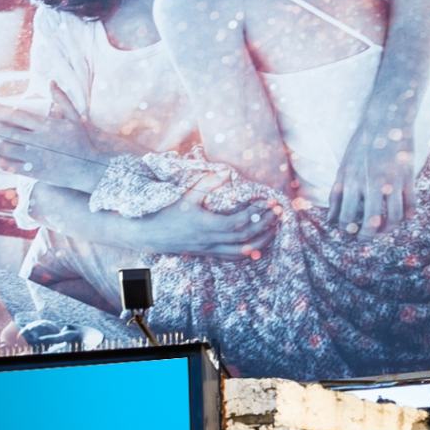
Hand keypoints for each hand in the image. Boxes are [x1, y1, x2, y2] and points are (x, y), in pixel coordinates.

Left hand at [0, 92, 103, 186]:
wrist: (89, 169)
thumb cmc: (81, 142)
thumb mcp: (74, 118)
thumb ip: (62, 99)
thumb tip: (50, 81)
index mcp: (46, 126)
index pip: (16, 115)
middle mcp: (38, 142)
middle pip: (6, 132)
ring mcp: (35, 158)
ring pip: (6, 149)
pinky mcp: (34, 172)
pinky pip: (10, 166)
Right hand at [127, 198, 276, 261]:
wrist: (152, 235)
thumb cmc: (169, 212)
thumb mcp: (187, 195)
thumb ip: (208, 183)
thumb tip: (227, 171)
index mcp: (206, 224)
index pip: (238, 222)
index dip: (256, 213)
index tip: (268, 201)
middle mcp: (211, 240)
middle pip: (245, 236)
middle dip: (265, 224)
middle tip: (278, 212)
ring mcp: (211, 249)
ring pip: (242, 251)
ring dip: (262, 240)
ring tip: (274, 227)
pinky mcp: (209, 254)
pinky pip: (233, 257)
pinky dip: (249, 252)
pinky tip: (259, 245)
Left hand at [326, 111, 428, 233]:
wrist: (387, 119)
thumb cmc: (361, 144)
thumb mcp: (344, 167)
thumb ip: (337, 193)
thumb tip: (331, 220)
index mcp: (352, 180)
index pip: (346, 218)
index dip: (346, 231)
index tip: (348, 233)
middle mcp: (372, 183)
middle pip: (371, 223)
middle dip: (367, 237)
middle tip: (366, 239)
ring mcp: (392, 180)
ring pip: (394, 217)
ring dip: (389, 229)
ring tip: (385, 230)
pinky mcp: (408, 176)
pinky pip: (411, 205)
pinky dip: (408, 216)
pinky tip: (404, 217)